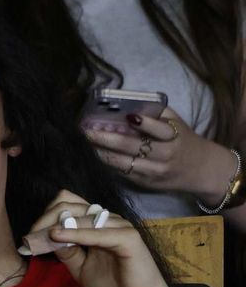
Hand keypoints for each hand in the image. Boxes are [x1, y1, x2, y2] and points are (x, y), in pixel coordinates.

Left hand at [18, 190, 172, 286]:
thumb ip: (66, 250)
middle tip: (31, 237)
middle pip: (70, 205)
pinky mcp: (128, 238)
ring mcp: (119, 226)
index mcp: (96, 224)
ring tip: (39, 238)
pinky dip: (76, 234)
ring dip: (57, 226)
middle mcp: (108, 220)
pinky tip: (58, 237)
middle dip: (46, 220)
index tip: (30, 235)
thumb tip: (47, 235)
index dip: (46, 215)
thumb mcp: (79, 266)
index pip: (67, 204)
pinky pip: (98, 232)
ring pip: (81, 216)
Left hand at [83, 106, 232, 197]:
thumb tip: (126, 103)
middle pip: (131, 147)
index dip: (143, 123)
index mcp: (174, 137)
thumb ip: (155, 113)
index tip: (126, 116)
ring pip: (122, 162)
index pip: (158, 129)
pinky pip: (122, 173)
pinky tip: (94, 155)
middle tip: (86, 130)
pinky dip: (106, 163)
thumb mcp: (177, 123)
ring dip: (100, 152)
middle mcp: (165, 155)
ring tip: (84, 142)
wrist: (202, 170)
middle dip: (106, 138)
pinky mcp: (146, 183)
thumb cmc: (184, 140)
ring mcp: (154, 171)